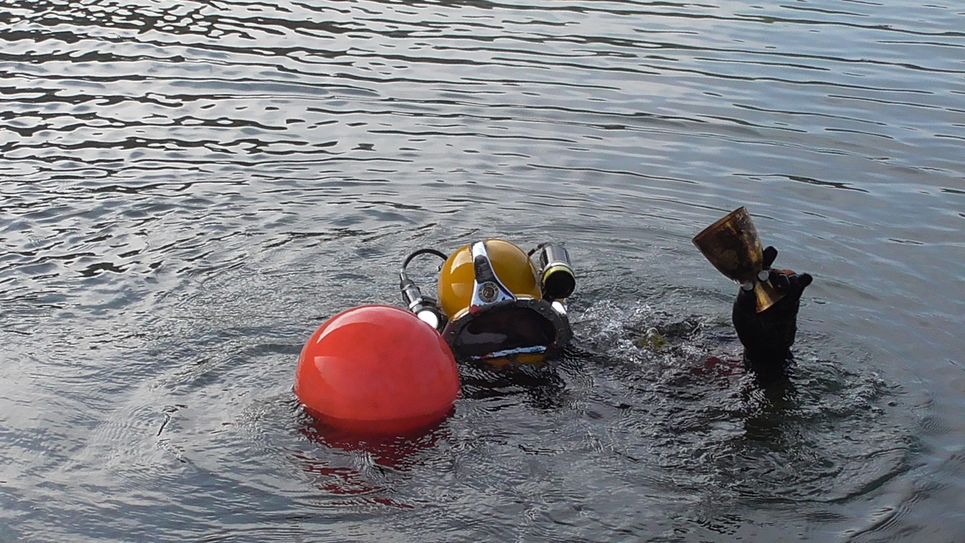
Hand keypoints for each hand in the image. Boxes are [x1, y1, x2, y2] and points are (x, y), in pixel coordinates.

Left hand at [732, 246, 812, 366]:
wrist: (766, 347)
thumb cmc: (750, 328)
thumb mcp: (742, 314)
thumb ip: (746, 300)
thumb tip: (748, 286)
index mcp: (751, 284)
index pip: (756, 267)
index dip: (763, 257)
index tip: (771, 251)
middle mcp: (767, 285)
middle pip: (774, 272)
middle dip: (776, 273)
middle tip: (774, 279)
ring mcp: (781, 292)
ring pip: (788, 279)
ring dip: (789, 280)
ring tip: (786, 287)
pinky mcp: (792, 301)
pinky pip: (799, 287)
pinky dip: (802, 281)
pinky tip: (805, 278)